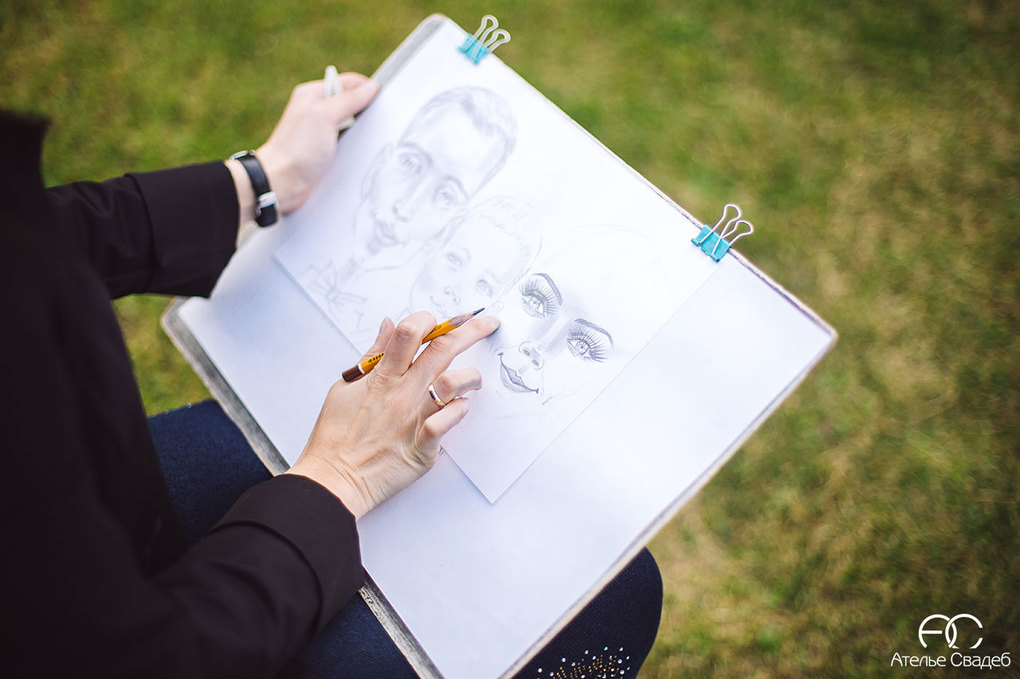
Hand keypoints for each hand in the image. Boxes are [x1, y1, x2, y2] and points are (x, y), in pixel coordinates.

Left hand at [228, 72, 378, 219]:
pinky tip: (360, 153)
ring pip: (350, 125)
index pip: (348, 82)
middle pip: (350, 103)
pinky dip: (354, 147)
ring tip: (367, 140)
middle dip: (365, 112)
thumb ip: (349, 100)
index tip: (383, 101)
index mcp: (313, 94)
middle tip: (376, 123)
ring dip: (361, 132)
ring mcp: (320, 131)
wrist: (281, 182)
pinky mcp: (323, 151)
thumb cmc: (298, 148)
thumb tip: (371, 87)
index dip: (366, 89)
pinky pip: (346, 143)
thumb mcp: (325, 116)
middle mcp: (316, 111)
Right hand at [286, 312, 499, 517]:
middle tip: (489, 323)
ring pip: (454, 382)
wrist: (332, 480)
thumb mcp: (346, 386)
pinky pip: (449, 422)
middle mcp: (402, 392)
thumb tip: (388, 324)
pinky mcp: (422, 446)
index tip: (441, 320)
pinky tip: (461, 408)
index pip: (411, 332)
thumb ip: (372, 355)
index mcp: (382, 376)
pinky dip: (460, 411)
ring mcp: (414, 418)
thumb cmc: (335, 435)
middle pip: (443, 348)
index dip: (430, 319)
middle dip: (471, 330)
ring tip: (474, 380)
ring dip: (471, 375)